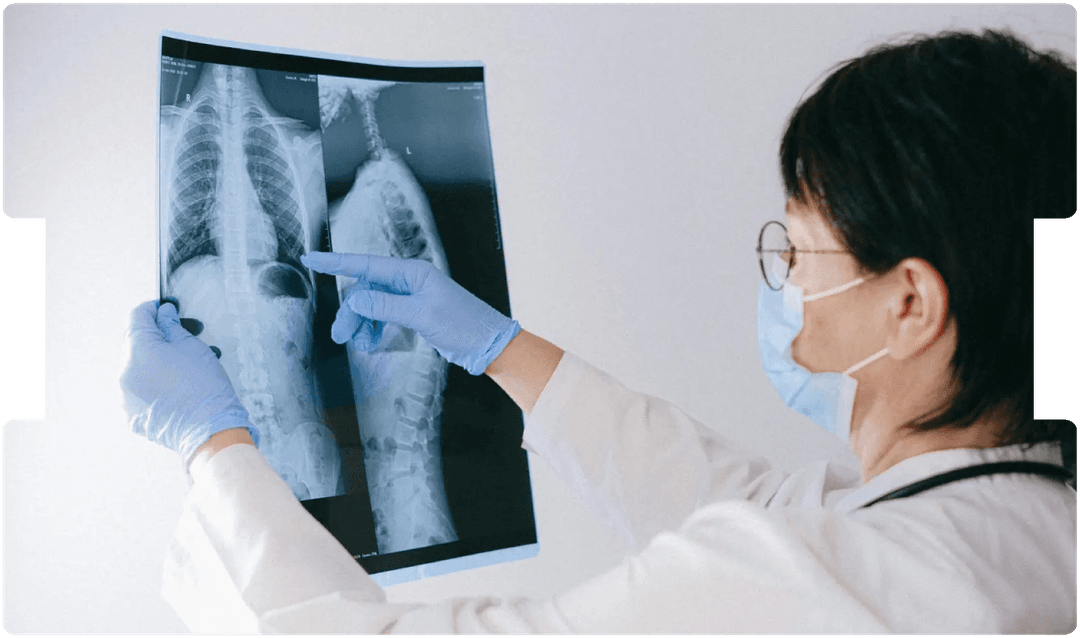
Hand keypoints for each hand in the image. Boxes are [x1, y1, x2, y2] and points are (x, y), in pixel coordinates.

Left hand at [120, 300, 258, 467]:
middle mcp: (125, 372)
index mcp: (138, 350)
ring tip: (186, 364)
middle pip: (136, 343)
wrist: (210, 429)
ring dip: (157, 360)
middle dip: (159, 336)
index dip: (154, 309)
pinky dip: (154, 384)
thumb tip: (163, 315)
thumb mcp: (192, 347)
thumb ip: (172, 326)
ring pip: (138, 367)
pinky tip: (178, 386)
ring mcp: (126, 395)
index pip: (138, 317)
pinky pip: (139, 390)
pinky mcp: (132, 414)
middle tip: (184, 336)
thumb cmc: (205, 387)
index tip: (165, 308)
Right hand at [301, 252, 520, 375]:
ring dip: (362, 324)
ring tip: (360, 345)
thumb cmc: (463, 325)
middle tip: (341, 337)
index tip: (310, 258)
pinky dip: (374, 330)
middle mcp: (408, 280)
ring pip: (371, 306)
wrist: (487, 344)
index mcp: (412, 272)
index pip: (366, 264)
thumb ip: (386, 306)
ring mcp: (409, 297)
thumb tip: (356, 301)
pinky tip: (372, 344)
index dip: (336, 262)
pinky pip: (382, 317)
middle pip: (365, 291)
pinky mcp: (412, 313)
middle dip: (351, 313)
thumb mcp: (422, 315)